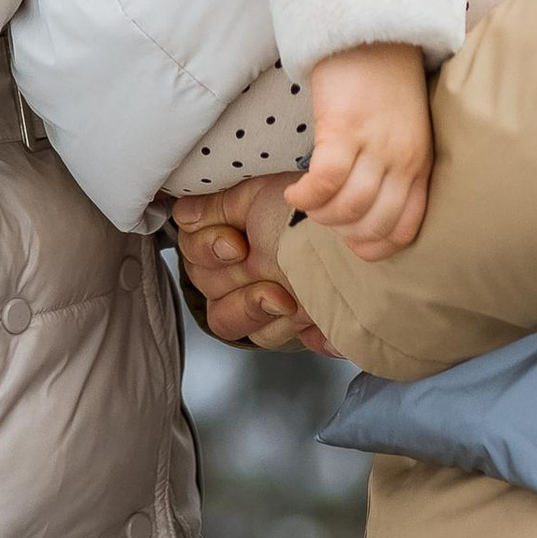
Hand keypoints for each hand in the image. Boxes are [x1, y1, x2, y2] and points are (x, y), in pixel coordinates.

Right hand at [173, 177, 325, 349]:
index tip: (237, 246)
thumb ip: (216, 206)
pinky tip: (314, 317)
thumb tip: (182, 213)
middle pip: (212, 300)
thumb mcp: (257, 195)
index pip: (195, 260)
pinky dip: (300, 331)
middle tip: (266, 272)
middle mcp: (247, 275)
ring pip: (237, 326)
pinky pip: (279, 342)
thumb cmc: (306, 210)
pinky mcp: (300, 327)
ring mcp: (272, 304)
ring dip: (264, 310)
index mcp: (232, 242)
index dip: (208, 253)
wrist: (354, 238)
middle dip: (239, 285)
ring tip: (292, 297)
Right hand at [290, 41, 431, 258]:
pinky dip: (305, 197)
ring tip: (306, 202)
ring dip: (319, 216)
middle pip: (372, 225)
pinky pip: (324, 182)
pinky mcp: (344, 126)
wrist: (373, 21)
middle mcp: (401, 157)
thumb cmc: (384, 74)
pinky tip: (294, 192)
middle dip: (342, 234)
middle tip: (323, 218)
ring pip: (346, 209)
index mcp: (420, 161)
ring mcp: (374, 143)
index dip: (374, 247)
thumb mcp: (406, 126)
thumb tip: (365, 207)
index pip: (405, 230)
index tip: (351, 241)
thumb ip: (394, 165)